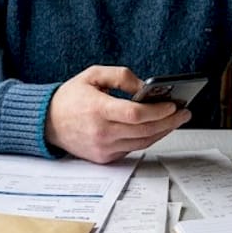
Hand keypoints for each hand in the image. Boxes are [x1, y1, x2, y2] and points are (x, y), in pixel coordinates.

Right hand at [45, 65, 191, 162]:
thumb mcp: (92, 74)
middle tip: (184, 113)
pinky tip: (157, 128)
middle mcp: (101, 132)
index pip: (135, 114)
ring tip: (176, 120)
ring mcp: (103, 148)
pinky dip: (147, 138)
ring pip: (142, 143)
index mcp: (97, 109)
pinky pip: (132, 148)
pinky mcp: (104, 158)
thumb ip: (120, 76)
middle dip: (169, 122)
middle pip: (144, 131)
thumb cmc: (70, 97)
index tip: (173, 105)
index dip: (158, 111)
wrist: (46, 123)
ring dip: (162, 132)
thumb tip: (144, 87)